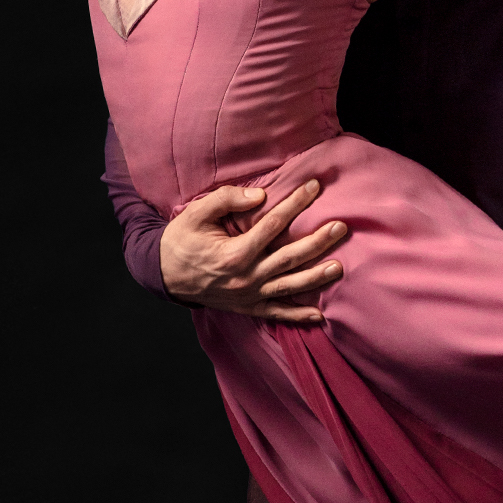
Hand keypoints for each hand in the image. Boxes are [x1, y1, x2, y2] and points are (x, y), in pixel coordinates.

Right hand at [159, 180, 348, 323]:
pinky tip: (320, 315)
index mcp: (234, 253)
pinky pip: (276, 313)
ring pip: (289, 286)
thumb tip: (260, 197)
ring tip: (339, 267)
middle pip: (289, 258)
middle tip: (341, 227)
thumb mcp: (195, 214)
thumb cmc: (181, 240)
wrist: (161, 274)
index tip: (315, 186)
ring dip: (316, 278)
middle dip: (317, 242)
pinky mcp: (247, 307)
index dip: (296, 203)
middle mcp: (245, 277)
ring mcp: (248, 295)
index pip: (273, 224)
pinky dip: (298, 316)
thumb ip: (225, 200)